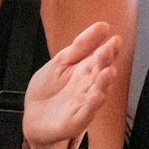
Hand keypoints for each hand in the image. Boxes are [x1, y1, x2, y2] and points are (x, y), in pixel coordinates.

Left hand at [22, 21, 121, 148]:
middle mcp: (88, 87)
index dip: (109, 49)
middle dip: (105, 62)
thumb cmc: (48, 89)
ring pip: (97, 93)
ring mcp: (83, 104)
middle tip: (108, 51)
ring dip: (103, 83)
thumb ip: (80, 46)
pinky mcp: (75, 121)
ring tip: (108, 72)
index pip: (100, 57)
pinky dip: (92, 106)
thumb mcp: (60, 61)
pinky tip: (97, 95)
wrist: (33, 117)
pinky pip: (86, 113)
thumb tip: (102, 26)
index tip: (115, 39)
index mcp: (85, 70)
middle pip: (100, 73)